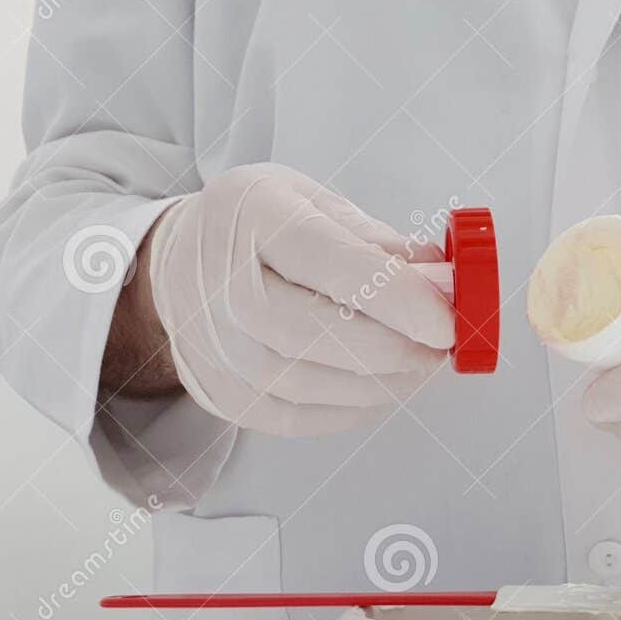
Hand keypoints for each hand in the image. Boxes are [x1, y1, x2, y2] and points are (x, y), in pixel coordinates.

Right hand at [144, 163, 452, 435]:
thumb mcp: (313, 202)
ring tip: (421, 363)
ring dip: (385, 381)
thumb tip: (443, 281)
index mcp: (253, 216)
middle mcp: (223, 285)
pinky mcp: (226, 395)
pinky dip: (355, 406)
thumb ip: (378, 242)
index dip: (396, 296)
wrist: (174, 266)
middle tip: (443, 345)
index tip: (446, 319)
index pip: (329, 261)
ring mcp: (218, 347)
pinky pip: (301, 417)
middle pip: (316, 333)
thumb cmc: (257, 229)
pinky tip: (383, 384)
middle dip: (396, 347)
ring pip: (313, 385)